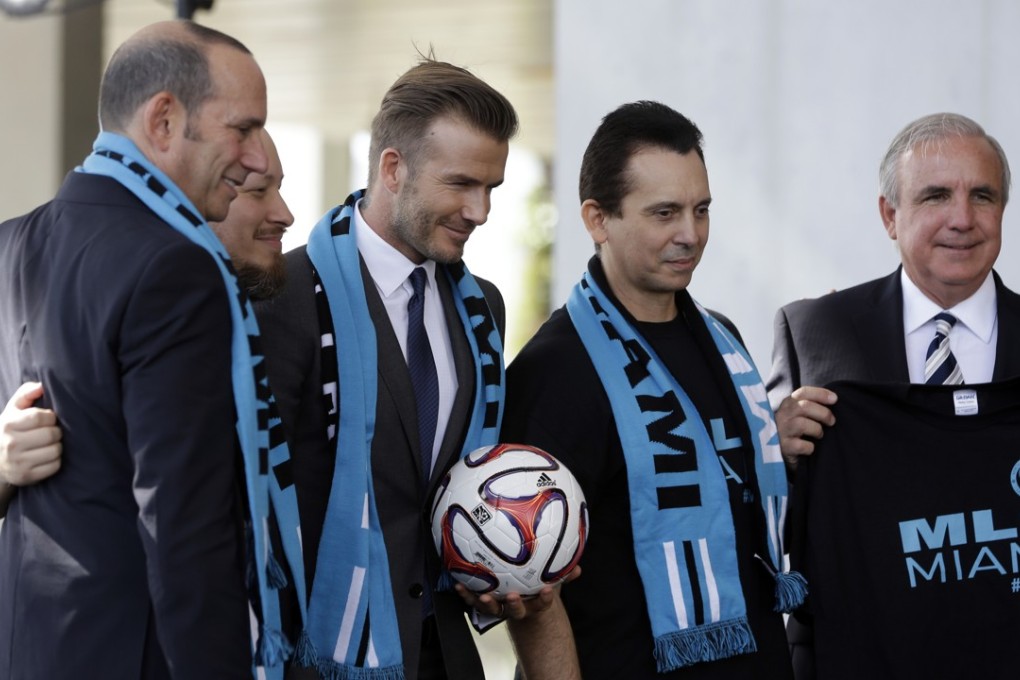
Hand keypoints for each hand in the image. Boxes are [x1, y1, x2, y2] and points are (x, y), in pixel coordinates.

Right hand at [0, 382, 62, 485]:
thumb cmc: (11, 430)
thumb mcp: (13, 409)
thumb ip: (26, 393)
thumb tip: (41, 386)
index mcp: (8, 424)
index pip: (40, 417)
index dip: (50, 416)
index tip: (48, 419)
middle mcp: (11, 444)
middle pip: (51, 434)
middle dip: (55, 431)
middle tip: (50, 432)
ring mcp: (18, 463)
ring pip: (56, 450)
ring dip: (57, 446)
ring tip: (49, 444)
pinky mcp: (27, 477)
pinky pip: (55, 466)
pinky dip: (55, 461)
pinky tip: (47, 457)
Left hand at [455, 566, 580, 620]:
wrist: (522, 602)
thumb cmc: (537, 588)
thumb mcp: (552, 582)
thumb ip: (564, 576)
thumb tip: (578, 568)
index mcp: (534, 604)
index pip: (542, 604)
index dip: (545, 599)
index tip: (547, 591)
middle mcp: (517, 609)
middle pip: (516, 611)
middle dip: (514, 605)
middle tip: (513, 597)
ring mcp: (500, 608)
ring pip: (493, 609)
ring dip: (486, 602)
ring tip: (480, 595)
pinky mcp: (485, 603)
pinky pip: (474, 600)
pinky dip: (465, 594)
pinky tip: (457, 584)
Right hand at [775, 385, 836, 466]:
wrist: (777, 449)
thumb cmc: (795, 429)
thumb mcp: (799, 413)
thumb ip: (811, 405)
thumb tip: (833, 399)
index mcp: (788, 403)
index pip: (803, 392)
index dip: (820, 394)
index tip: (835, 399)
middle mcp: (783, 415)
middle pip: (803, 407)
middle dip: (823, 413)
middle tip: (831, 421)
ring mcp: (781, 431)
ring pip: (801, 424)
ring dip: (817, 430)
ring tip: (819, 435)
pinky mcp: (783, 447)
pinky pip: (801, 445)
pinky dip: (810, 447)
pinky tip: (810, 447)